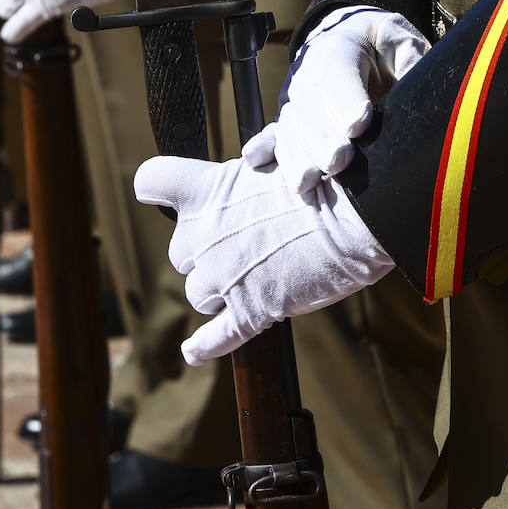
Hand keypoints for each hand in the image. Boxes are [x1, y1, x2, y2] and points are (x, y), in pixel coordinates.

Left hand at [134, 155, 393, 363]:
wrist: (355, 216)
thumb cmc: (323, 179)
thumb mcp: (276, 157)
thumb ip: (247, 172)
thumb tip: (248, 175)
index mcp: (206, 190)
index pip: (152, 179)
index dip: (159, 185)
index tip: (164, 192)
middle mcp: (201, 235)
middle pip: (180, 252)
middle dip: (205, 251)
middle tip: (246, 240)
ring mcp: (221, 277)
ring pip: (198, 294)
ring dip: (221, 287)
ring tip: (260, 272)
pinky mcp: (247, 312)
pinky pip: (215, 337)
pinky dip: (203, 346)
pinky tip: (193, 351)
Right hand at [242, 6, 428, 191]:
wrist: (351, 37)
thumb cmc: (381, 43)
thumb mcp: (402, 41)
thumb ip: (412, 62)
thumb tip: (421, 88)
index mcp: (339, 46)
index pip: (337, 69)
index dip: (346, 98)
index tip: (359, 123)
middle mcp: (309, 72)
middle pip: (308, 104)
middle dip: (322, 136)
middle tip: (339, 161)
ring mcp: (294, 96)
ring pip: (289, 125)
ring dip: (296, 155)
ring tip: (308, 181)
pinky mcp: (288, 117)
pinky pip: (272, 134)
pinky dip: (264, 149)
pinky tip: (256, 163)